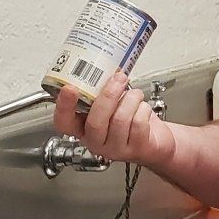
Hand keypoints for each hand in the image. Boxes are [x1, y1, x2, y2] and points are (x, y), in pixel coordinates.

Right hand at [53, 70, 176, 166]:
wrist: (154, 140)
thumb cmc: (130, 119)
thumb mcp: (111, 104)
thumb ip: (102, 92)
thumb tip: (104, 69)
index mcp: (83, 128)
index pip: (64, 122)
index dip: (64, 106)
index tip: (70, 88)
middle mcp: (96, 141)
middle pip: (95, 122)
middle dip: (109, 95)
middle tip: (118, 78)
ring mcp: (116, 148)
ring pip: (120, 119)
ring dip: (131, 99)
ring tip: (135, 94)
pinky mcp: (136, 149)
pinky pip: (138, 124)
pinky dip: (143, 109)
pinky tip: (142, 108)